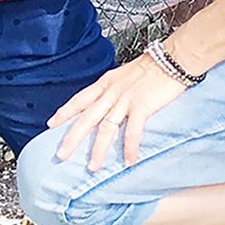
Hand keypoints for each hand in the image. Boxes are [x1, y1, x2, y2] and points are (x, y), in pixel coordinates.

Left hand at [48, 53, 185, 169]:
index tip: (51, 124)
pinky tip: (128, 161)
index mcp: (106, 83)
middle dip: (72, 138)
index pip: (79, 99)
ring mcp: (126, 99)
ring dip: (98, 149)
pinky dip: (130, 147)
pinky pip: (133, 131)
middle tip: (60, 155)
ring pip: (106, 128)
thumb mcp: (124, 74)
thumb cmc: (152, 66)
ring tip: (92, 167)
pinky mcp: (143, 106)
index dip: (64, 112)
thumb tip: (107, 102)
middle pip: (86, 117)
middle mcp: (111, 92)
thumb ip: (113, 88)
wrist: (173, 57)